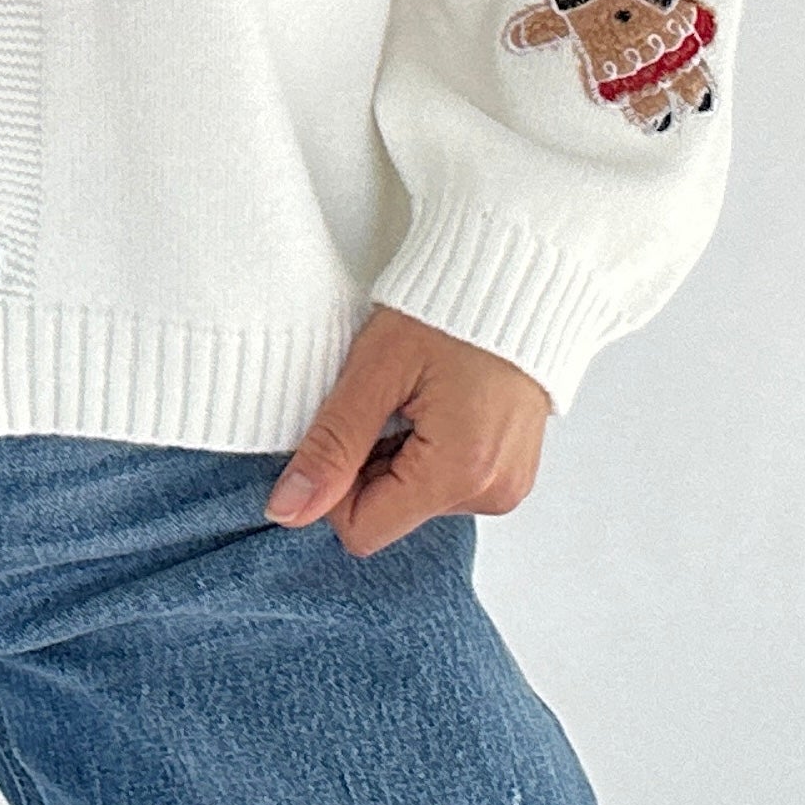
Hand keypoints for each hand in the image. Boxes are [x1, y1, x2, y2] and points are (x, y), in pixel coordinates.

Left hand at [265, 304, 552, 555]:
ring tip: (419, 394)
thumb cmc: (449, 309)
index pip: (362, 529)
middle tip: (389, 399)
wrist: (516, 275)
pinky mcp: (513, 472)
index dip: (336, 483)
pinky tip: (439, 403)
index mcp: (459, 472)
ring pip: (415, 499)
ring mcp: (508, 484)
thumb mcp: (376, 371)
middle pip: (390, 514)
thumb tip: (288, 509)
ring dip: (400, 454)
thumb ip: (331, 446)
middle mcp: (492, 492)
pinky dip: (429, 450)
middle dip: (371, 463)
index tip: (349, 424)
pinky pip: (448, 483)